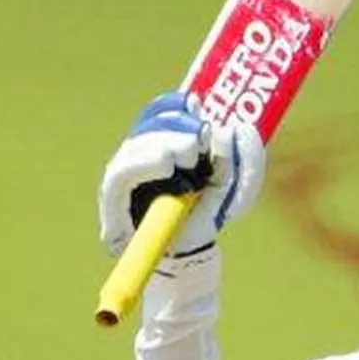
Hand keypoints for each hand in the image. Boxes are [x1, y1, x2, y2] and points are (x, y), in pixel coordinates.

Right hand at [98, 92, 265, 257]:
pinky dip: (145, 163)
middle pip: (148, 127)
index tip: (194, 103)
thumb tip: (235, 129)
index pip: (157, 114)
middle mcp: (139, 157)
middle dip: (176, 127)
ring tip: (188, 158)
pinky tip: (167, 165)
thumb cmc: (207, 216)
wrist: (189, 256)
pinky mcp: (112, 199)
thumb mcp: (236, 185)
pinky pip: (120, 174)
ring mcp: (124, 176)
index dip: (172, 105)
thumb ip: (245, 158)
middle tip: (199, 143)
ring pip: (136, 145)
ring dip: (166, 144)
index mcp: (164, 147)